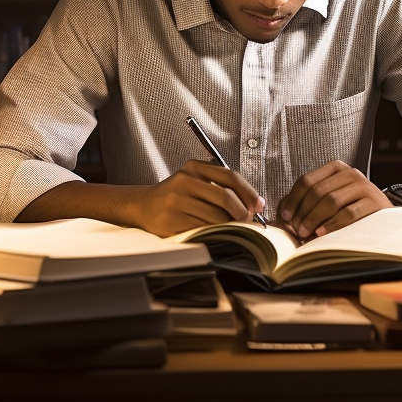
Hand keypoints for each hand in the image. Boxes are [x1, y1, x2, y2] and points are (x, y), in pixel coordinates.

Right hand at [137, 160, 264, 236]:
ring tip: (231, 228)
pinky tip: (215, 233)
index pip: (229, 176)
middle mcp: (184, 181)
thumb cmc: (175, 195)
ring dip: (229, 226)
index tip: (258, 204)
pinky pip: (202, 230)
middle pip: (225, 197)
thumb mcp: (195, 180)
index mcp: (193, 167)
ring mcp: (176, 202)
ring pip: (215, 217)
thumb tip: (254, 203)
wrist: (142, 206)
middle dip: (242, 212)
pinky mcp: (171, 221)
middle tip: (248, 221)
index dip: (248, 192)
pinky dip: (214, 234)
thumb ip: (222, 186)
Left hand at [277, 160, 391, 238]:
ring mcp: (364, 186)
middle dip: (303, 212)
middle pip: (318, 191)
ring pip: (331, 201)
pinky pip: (348, 213)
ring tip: (306, 233)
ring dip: (314, 219)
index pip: (307, 180)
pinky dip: (332, 224)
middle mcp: (350, 173)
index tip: (285, 217)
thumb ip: (307, 202)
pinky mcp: (374, 202)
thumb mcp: (329, 200)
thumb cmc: (350, 209)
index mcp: (336, 168)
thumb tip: (283, 212)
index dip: (293, 199)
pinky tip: (322, 234)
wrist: (384, 217)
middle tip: (296, 230)